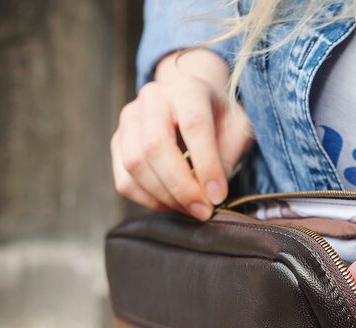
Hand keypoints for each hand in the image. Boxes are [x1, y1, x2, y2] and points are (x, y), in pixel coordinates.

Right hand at [110, 49, 253, 219]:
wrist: (192, 105)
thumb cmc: (219, 119)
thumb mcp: (237, 130)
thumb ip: (228, 157)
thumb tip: (211, 194)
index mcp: (187, 89)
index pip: (194, 125)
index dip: (206, 165)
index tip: (219, 196)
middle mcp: (152, 98)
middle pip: (155, 146)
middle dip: (181, 187)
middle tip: (203, 210)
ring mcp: (129, 119)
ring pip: (135, 165)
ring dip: (164, 196)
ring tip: (190, 208)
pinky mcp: (118, 142)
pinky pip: (125, 181)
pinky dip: (148, 200)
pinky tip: (171, 204)